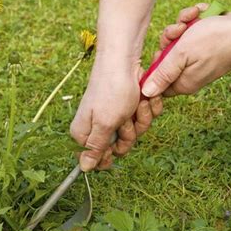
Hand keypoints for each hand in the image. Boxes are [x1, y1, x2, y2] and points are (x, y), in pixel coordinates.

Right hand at [70, 54, 162, 170]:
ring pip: (133, 134)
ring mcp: (114, 117)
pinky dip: (146, 109)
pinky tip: (142, 97)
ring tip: (135, 103)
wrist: (124, 61)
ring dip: (140, 119)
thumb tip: (84, 169)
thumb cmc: (111, 91)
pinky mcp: (128, 109)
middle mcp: (97, 126)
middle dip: (129, 134)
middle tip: (126, 118)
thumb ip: (95, 148)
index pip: (94, 159)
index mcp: (84, 133)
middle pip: (118, 148)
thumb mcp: (104, 123)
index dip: (108, 157)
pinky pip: (141, 120)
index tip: (115, 148)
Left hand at [142, 6, 230, 96]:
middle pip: (164, 58)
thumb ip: (162, 74)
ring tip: (192, 17)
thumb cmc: (214, 40)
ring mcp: (196, 59)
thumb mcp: (181, 56)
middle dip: (169, 39)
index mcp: (182, 83)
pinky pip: (189, 32)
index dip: (154, 65)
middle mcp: (188, 73)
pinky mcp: (203, 45)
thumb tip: (146, 93)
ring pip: (175, 41)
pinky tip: (200, 13)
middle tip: (178, 31)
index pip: (157, 81)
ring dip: (181, 25)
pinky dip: (193, 20)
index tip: (160, 52)